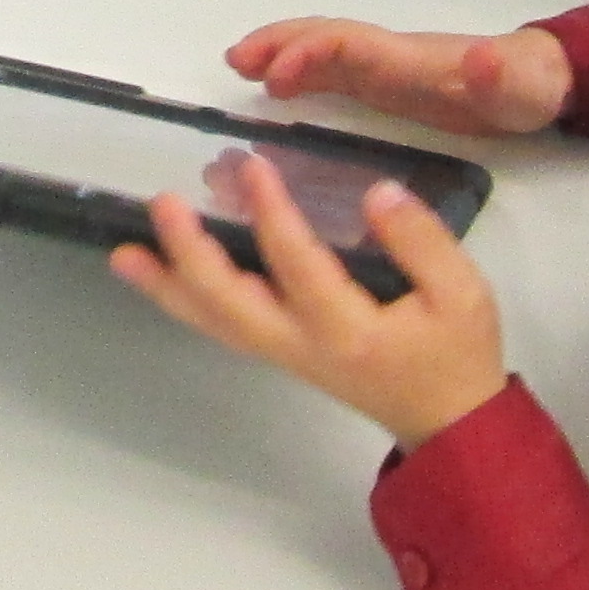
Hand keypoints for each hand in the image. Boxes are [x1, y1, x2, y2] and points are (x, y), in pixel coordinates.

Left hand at [112, 157, 511, 448]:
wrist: (448, 424)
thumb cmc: (457, 356)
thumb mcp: (465, 294)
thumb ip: (422, 242)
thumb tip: (376, 194)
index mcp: (347, 328)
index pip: (296, 262)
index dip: (271, 211)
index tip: (254, 165)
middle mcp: (301, 345)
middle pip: (228, 304)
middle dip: (189, 254)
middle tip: (162, 204)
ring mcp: (284, 353)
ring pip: (214, 321)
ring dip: (168, 285)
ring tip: (123, 252)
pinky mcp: (280, 353)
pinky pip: (223, 326)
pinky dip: (187, 300)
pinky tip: (162, 275)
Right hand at [223, 16, 574, 139]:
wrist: (542, 80)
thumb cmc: (528, 88)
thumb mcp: (521, 88)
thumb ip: (499, 74)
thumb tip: (482, 55)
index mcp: (410, 58)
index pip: (348, 45)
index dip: (308, 54)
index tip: (274, 78)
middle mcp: (390, 56)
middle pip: (324, 38)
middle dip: (279, 43)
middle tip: (235, 60)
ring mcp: (387, 68)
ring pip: (324, 52)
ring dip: (280, 53)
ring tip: (238, 66)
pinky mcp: (388, 84)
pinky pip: (334, 72)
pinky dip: (300, 73)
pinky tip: (277, 89)